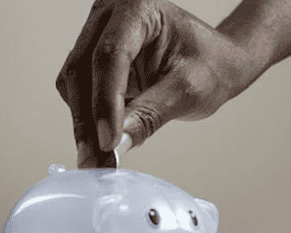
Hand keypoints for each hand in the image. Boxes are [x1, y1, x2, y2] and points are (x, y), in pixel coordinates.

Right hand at [56, 0, 252, 167]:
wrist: (216, 64)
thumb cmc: (210, 66)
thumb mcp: (188, 91)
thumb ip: (150, 115)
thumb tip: (115, 144)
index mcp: (138, 9)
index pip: (110, 56)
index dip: (105, 103)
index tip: (108, 141)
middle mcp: (111, 16)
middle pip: (82, 69)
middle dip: (87, 120)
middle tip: (95, 160)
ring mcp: (99, 36)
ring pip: (74, 82)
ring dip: (83, 123)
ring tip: (98, 158)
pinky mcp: (95, 60)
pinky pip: (80, 91)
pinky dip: (88, 119)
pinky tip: (102, 141)